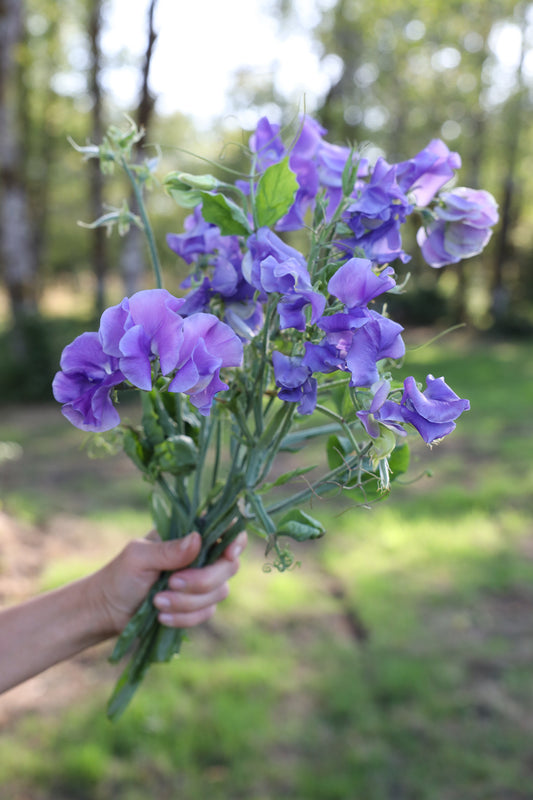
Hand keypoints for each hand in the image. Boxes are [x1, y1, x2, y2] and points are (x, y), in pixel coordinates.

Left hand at [90, 531, 246, 637]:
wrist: (108, 610)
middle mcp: (201, 556)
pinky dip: (185, 617)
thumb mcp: (139, 557)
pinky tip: (162, 616)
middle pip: (228, 566)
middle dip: (202, 580)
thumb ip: (169, 550)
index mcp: (189, 536)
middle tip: (171, 584)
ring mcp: (202, 582)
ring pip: (218, 592)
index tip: (228, 554)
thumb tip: (197, 540)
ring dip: (188, 602)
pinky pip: (206, 613)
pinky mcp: (197, 606)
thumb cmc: (120, 575)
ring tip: (157, 602)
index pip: (226, 531)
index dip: (235, 541)